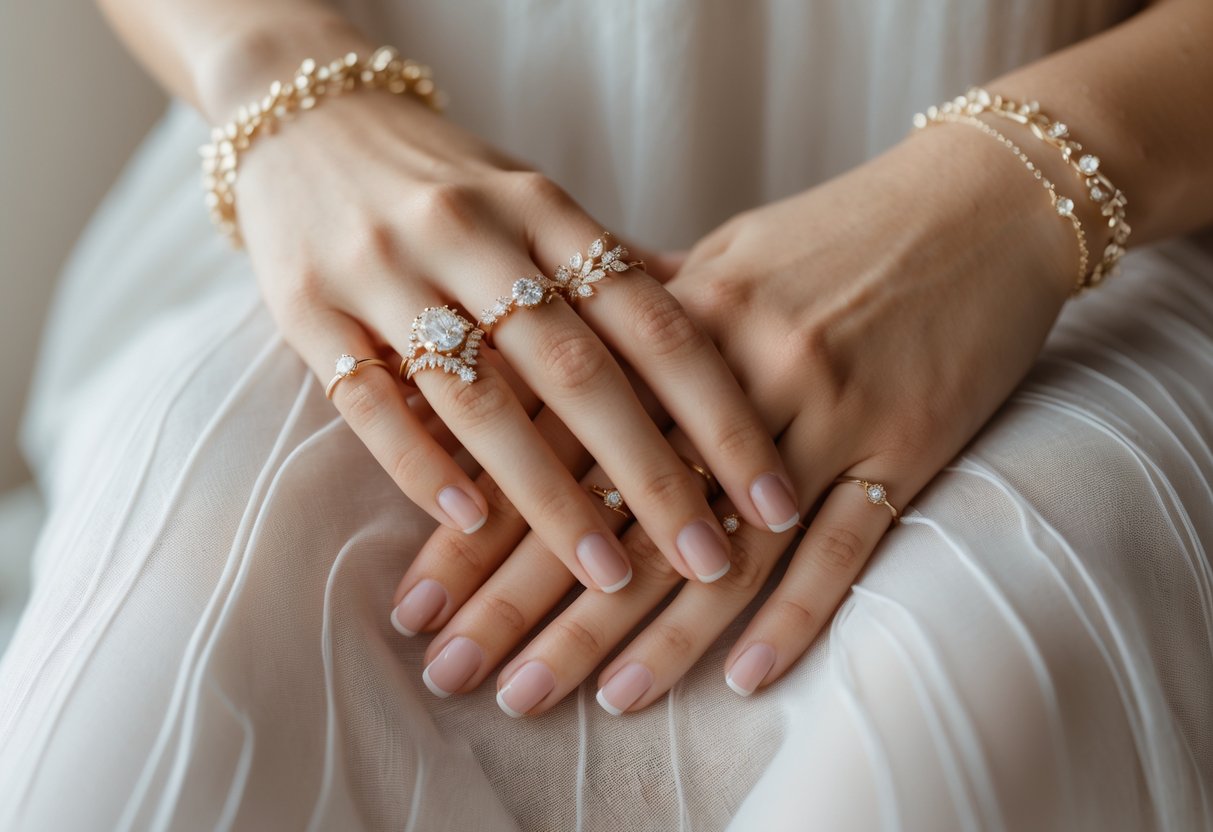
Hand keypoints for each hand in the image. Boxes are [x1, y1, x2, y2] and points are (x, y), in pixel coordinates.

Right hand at [221, 53, 797, 593]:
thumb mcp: (533, 200)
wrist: (303, 114)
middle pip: (578, 370)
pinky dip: (423, 466)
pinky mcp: (307, 308)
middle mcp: (469, 234)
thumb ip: (609, 267)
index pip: (652, 321)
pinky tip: (473, 524)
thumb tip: (717, 331)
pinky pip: (369, 401)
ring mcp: (383, 270)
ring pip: (480, 397)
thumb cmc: (444, 176)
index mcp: (542, 208)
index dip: (721, 414)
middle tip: (712, 564)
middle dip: (653, 477)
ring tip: (608, 578)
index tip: (774, 496)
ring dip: (549, 498)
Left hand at [395, 120, 1076, 711]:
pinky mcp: (906, 442)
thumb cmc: (837, 235)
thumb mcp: (723, 261)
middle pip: (621, 505)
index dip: (484, 529)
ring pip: (728, 540)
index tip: (422, 604)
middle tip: (467, 677)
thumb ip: (637, 327)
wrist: (978, 202)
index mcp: (675, 319)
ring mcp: (826, 408)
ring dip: (657, 634)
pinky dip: (798, 615)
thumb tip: (548, 372)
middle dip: (535, 602)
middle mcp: (739, 369)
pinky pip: (846, 545)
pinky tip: (747, 680)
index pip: (554, 444)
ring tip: (592, 702)